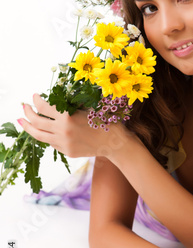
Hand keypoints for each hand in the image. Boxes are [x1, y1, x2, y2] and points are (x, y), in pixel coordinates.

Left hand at [18, 94, 133, 159]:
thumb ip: (72, 104)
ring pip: (39, 135)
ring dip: (28, 127)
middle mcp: (62, 131)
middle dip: (27, 113)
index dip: (36, 100)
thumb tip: (56, 97)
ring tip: (23, 121)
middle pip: (36, 122)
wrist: (115, 142)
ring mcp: (63, 143)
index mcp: (68, 116)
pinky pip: (51, 143)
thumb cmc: (105, 121)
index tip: (34, 96)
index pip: (44, 107)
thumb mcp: (89, 107)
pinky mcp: (67, 151)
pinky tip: (45, 130)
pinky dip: (46, 135)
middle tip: (24, 107)